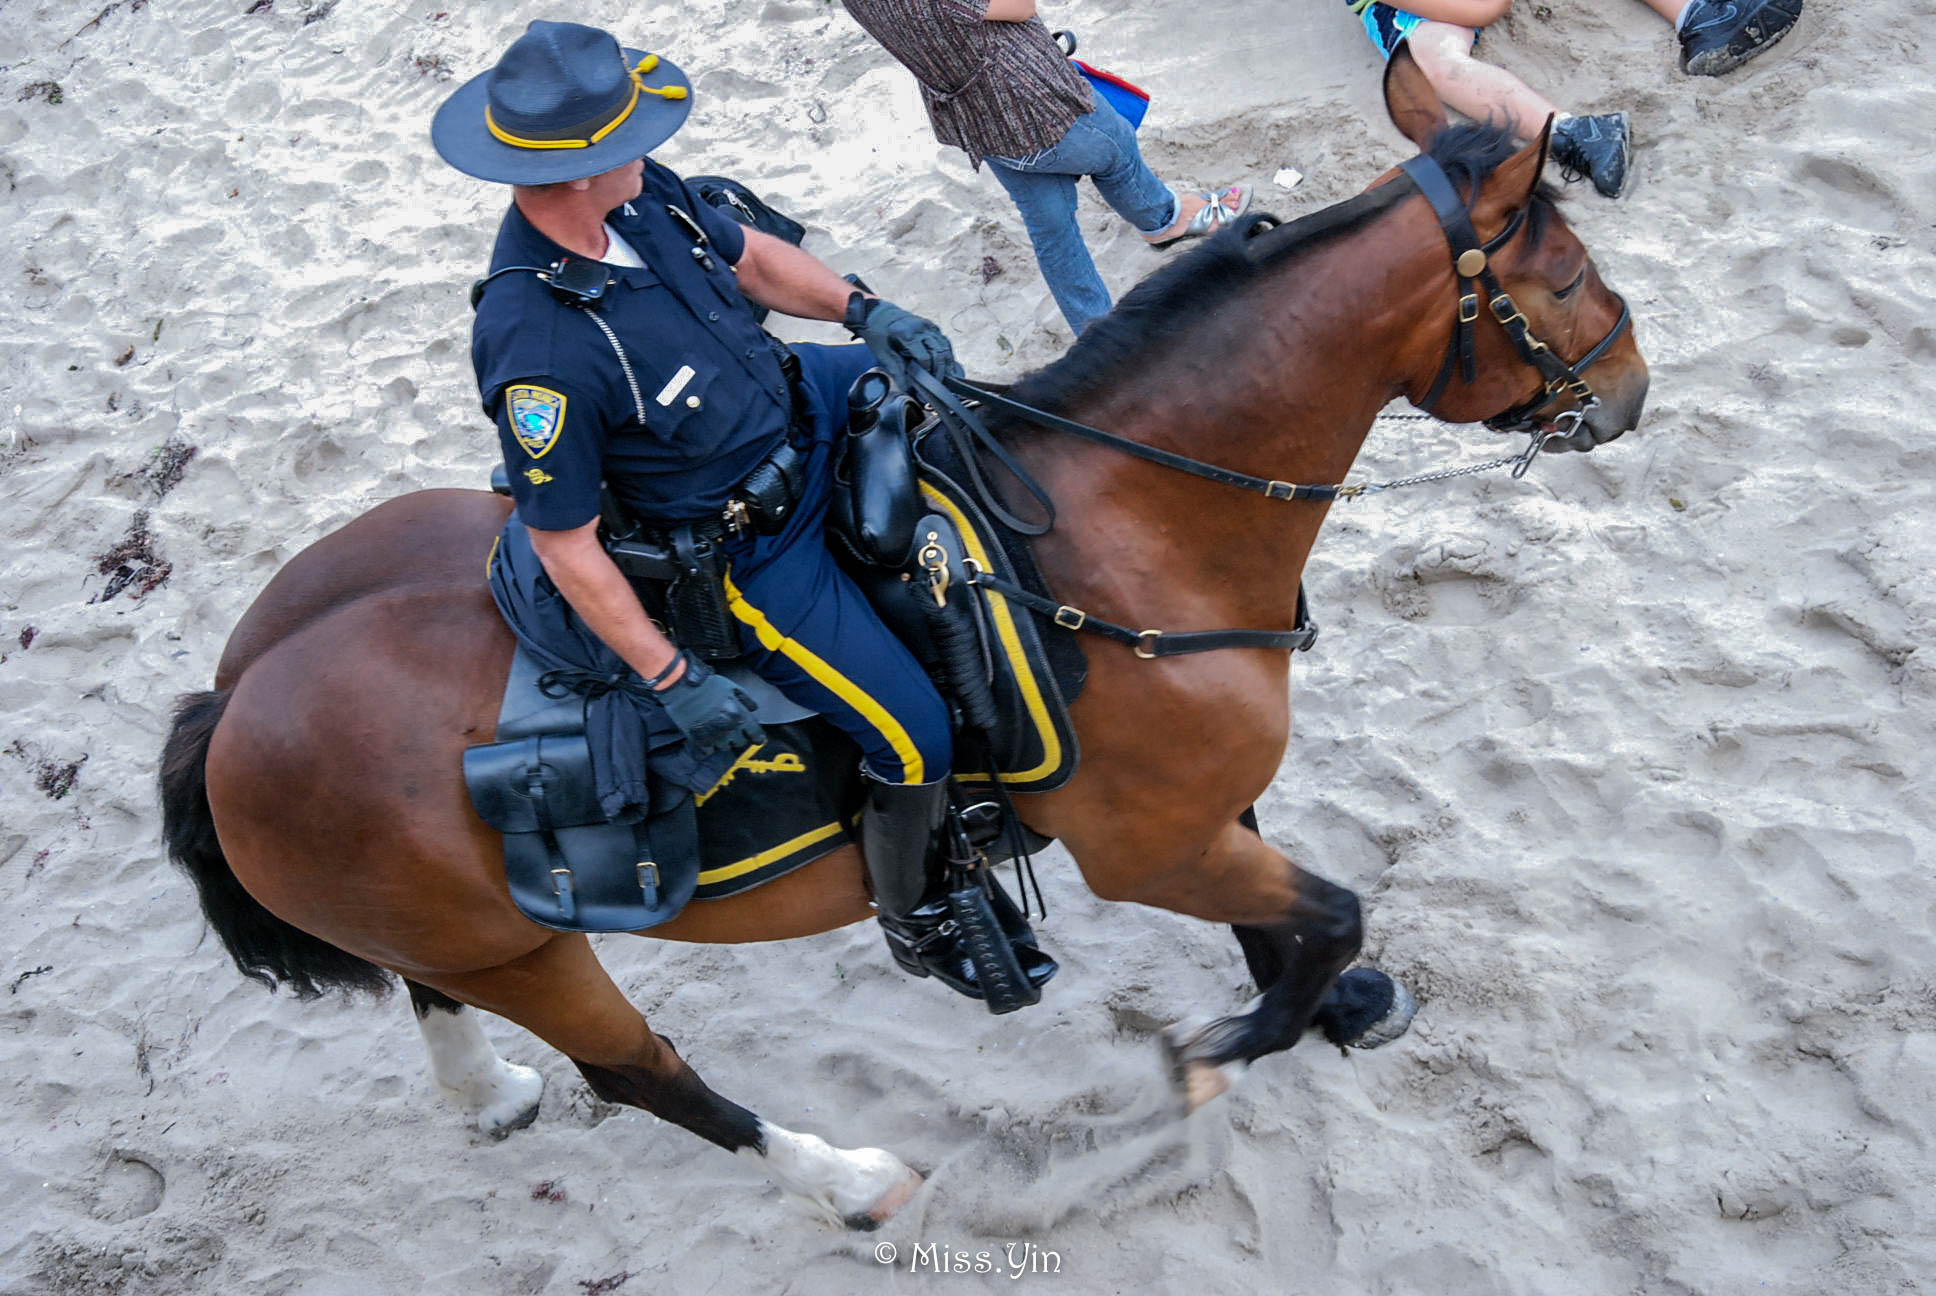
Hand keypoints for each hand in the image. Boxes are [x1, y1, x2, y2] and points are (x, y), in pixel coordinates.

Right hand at [651, 655, 764, 756]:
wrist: (684, 688)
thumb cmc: (708, 685)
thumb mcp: (732, 687)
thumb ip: (746, 700)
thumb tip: (754, 709)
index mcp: (739, 716)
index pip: (756, 734)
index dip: (758, 738)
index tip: (757, 739)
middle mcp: (729, 729)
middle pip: (740, 742)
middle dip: (738, 737)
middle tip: (731, 729)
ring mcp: (714, 736)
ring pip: (725, 747)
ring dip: (724, 741)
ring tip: (717, 730)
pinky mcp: (700, 741)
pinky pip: (710, 750)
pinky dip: (710, 744)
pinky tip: (707, 734)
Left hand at [845, 295, 963, 391]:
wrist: (877, 313)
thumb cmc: (878, 334)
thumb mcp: (882, 354)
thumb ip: (897, 372)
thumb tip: (908, 389)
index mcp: (906, 333)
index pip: (925, 358)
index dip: (926, 374)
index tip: (924, 388)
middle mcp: (920, 327)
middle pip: (938, 353)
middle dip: (939, 372)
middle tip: (936, 388)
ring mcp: (927, 325)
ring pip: (945, 347)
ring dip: (947, 364)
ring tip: (945, 379)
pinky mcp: (931, 325)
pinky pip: (944, 341)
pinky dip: (947, 354)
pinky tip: (947, 366)